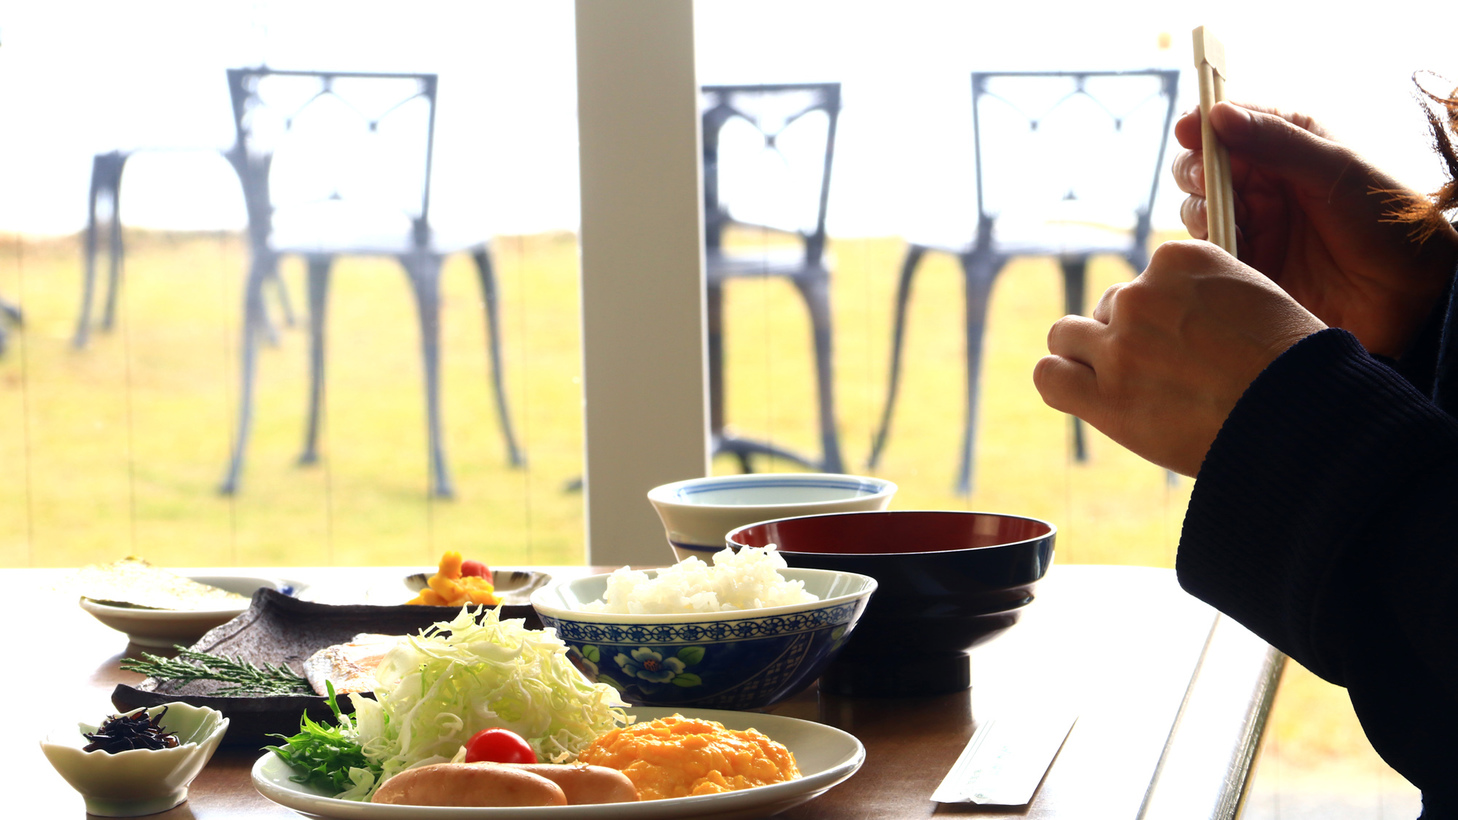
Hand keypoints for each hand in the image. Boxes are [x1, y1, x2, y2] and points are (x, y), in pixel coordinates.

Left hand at [1033, 241, 1326, 476]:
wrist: (1301, 421)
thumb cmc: (1292, 370)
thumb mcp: (1256, 302)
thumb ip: (1204, 295)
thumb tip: (1175, 312)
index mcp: (1182, 260)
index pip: (1145, 279)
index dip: (1161, 315)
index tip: (1186, 342)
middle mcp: (1143, 294)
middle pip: (1110, 308)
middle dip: (1129, 337)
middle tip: (1165, 375)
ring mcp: (1119, 343)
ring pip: (1067, 336)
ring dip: (1089, 357)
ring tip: (1124, 387)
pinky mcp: (1104, 393)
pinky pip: (1049, 376)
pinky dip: (1060, 383)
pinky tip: (1083, 396)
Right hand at [1174, 101, 1457, 357]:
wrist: (1409, 296)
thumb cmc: (1385, 221)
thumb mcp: (1335, 169)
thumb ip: (1276, 141)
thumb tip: (1218, 113)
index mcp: (1291, 146)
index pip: (1232, 124)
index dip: (1204, 125)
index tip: (1187, 130)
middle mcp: (1266, 183)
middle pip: (1203, 166)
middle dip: (1195, 170)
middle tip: (1205, 181)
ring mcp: (1255, 225)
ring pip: (1198, 208)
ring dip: (1199, 210)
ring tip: (1218, 220)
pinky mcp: (1247, 266)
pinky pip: (1208, 252)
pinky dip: (1205, 248)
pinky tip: (1225, 250)